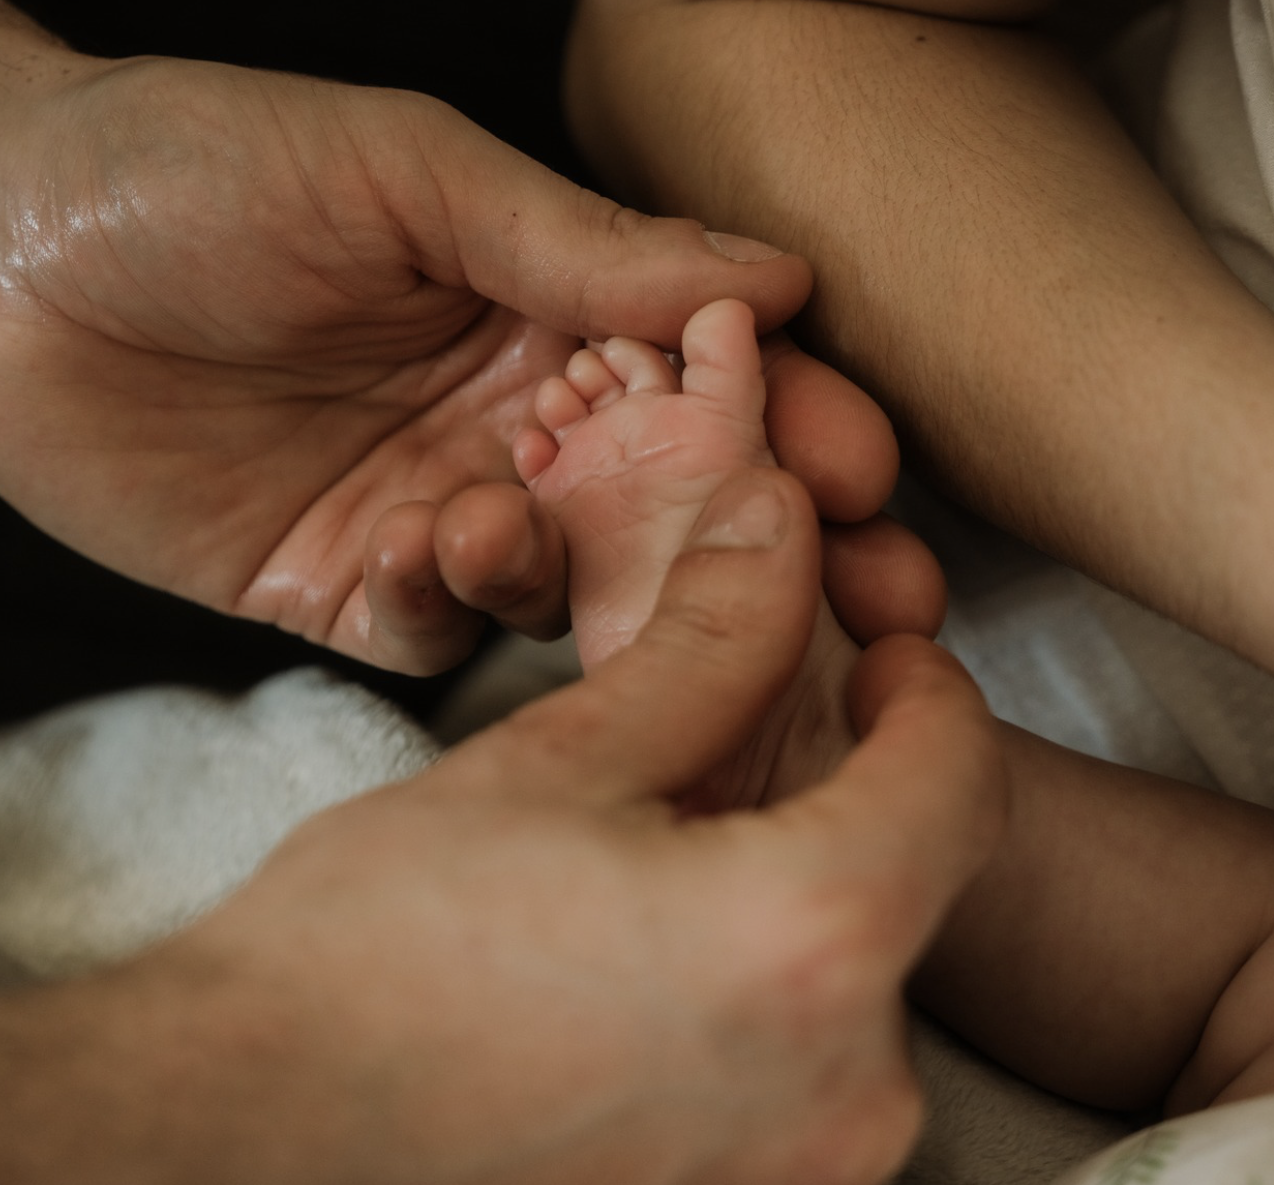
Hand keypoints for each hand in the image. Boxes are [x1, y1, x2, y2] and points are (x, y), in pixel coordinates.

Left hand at [0, 26, 814, 672]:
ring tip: (513, 519)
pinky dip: (453, 599)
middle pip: (679, 515)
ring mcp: (444, 515)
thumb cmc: (193, 173)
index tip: (865, 473)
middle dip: (769, 559)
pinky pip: (445, 630)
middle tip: (855, 598)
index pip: (712, 388)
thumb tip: (779, 277)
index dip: (798, 430)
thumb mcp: (408, 174)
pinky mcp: (357, 589)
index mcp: (550, 317)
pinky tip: (423, 538)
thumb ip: (588, 245)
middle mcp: (517, 427)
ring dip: (576, 576)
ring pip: (575, 591)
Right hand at [0, 469, 1003, 1184]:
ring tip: (629, 939)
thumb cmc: (373, 953)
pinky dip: (744, 1068)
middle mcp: (849, 1109)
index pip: (956, 780)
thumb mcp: (556, 762)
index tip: (885, 671)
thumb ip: (709, 641)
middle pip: (890, 907)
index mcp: (814, 945)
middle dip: (816, 834)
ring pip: (842, 1025)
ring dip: (772, 957)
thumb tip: (783, 525)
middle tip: (692, 810)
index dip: (928, 699)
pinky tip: (622, 1047)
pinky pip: (796, 1135)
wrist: (231, 1160)